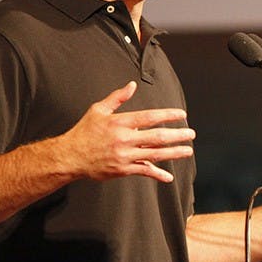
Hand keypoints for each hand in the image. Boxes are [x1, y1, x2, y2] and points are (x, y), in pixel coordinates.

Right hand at [61, 81, 194, 182]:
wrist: (70, 156)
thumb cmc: (84, 132)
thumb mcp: (98, 110)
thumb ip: (117, 98)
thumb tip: (131, 85)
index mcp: (119, 122)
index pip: (149, 117)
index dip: (167, 115)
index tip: (181, 115)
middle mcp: (124, 139)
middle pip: (157, 137)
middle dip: (177, 135)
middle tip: (191, 134)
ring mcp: (124, 156)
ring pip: (155, 154)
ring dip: (174, 153)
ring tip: (187, 151)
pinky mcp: (123, 169)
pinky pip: (144, 171)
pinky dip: (157, 174)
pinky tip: (168, 177)